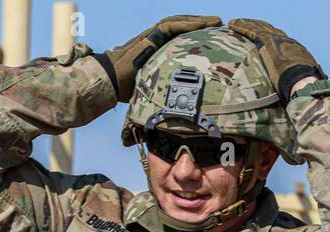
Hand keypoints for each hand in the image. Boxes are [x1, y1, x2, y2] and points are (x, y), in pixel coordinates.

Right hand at [98, 14, 221, 100]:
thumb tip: (178, 111)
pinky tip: (203, 24)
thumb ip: (164, 91)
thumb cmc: (127, 89)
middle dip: (201, 24)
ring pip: (179, 22)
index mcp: (157, 49)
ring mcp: (152, 36)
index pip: (179, 37)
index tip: (212, 38)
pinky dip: (188, 23)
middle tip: (220, 25)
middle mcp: (156, 40)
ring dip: (198, 21)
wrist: (110, 82)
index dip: (195, 35)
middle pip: (182, 26)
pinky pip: (171, 25)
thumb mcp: (152, 88)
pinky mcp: (150, 36)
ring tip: (216, 21)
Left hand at [227, 18, 323, 99]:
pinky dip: (241, 26)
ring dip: (246, 24)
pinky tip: (232, 24)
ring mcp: (276, 40)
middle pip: (269, 30)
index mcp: (295, 50)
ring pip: (259, 27)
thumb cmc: (303, 87)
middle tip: (247, 25)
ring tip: (235, 23)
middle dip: (258, 26)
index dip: (271, 36)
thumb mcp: (301, 82)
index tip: (264, 36)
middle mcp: (286, 41)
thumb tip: (293, 91)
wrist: (303, 82)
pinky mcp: (266, 41)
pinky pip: (251, 30)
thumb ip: (294, 82)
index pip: (281, 39)